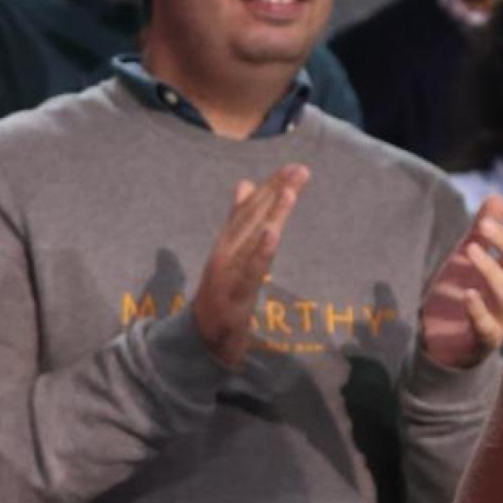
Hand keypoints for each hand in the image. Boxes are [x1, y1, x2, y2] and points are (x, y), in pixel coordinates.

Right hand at [192, 164, 309, 367]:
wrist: (203, 335)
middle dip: (276, 192)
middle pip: (253, 217)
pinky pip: (249, 270)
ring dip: (270, 214)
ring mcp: (228, 271)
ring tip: (289, 192)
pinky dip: (260, 251)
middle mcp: (226, 251)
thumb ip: (237, 218)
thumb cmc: (222, 290)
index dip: (271, 186)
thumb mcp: (231, 252)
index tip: (294, 168)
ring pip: (251, 239)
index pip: (250, 208)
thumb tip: (245, 183)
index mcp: (227, 240)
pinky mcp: (234, 293)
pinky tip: (272, 233)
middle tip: (300, 170)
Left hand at [419, 195, 502, 367]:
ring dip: (492, 270)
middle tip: (486, 225)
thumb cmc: (463, 290)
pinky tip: (468, 295)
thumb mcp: (471, 254)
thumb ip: (484, 228)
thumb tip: (497, 196)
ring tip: (470, 250)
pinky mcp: (484, 339)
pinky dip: (479, 311)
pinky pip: (488, 328)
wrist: (440, 335)